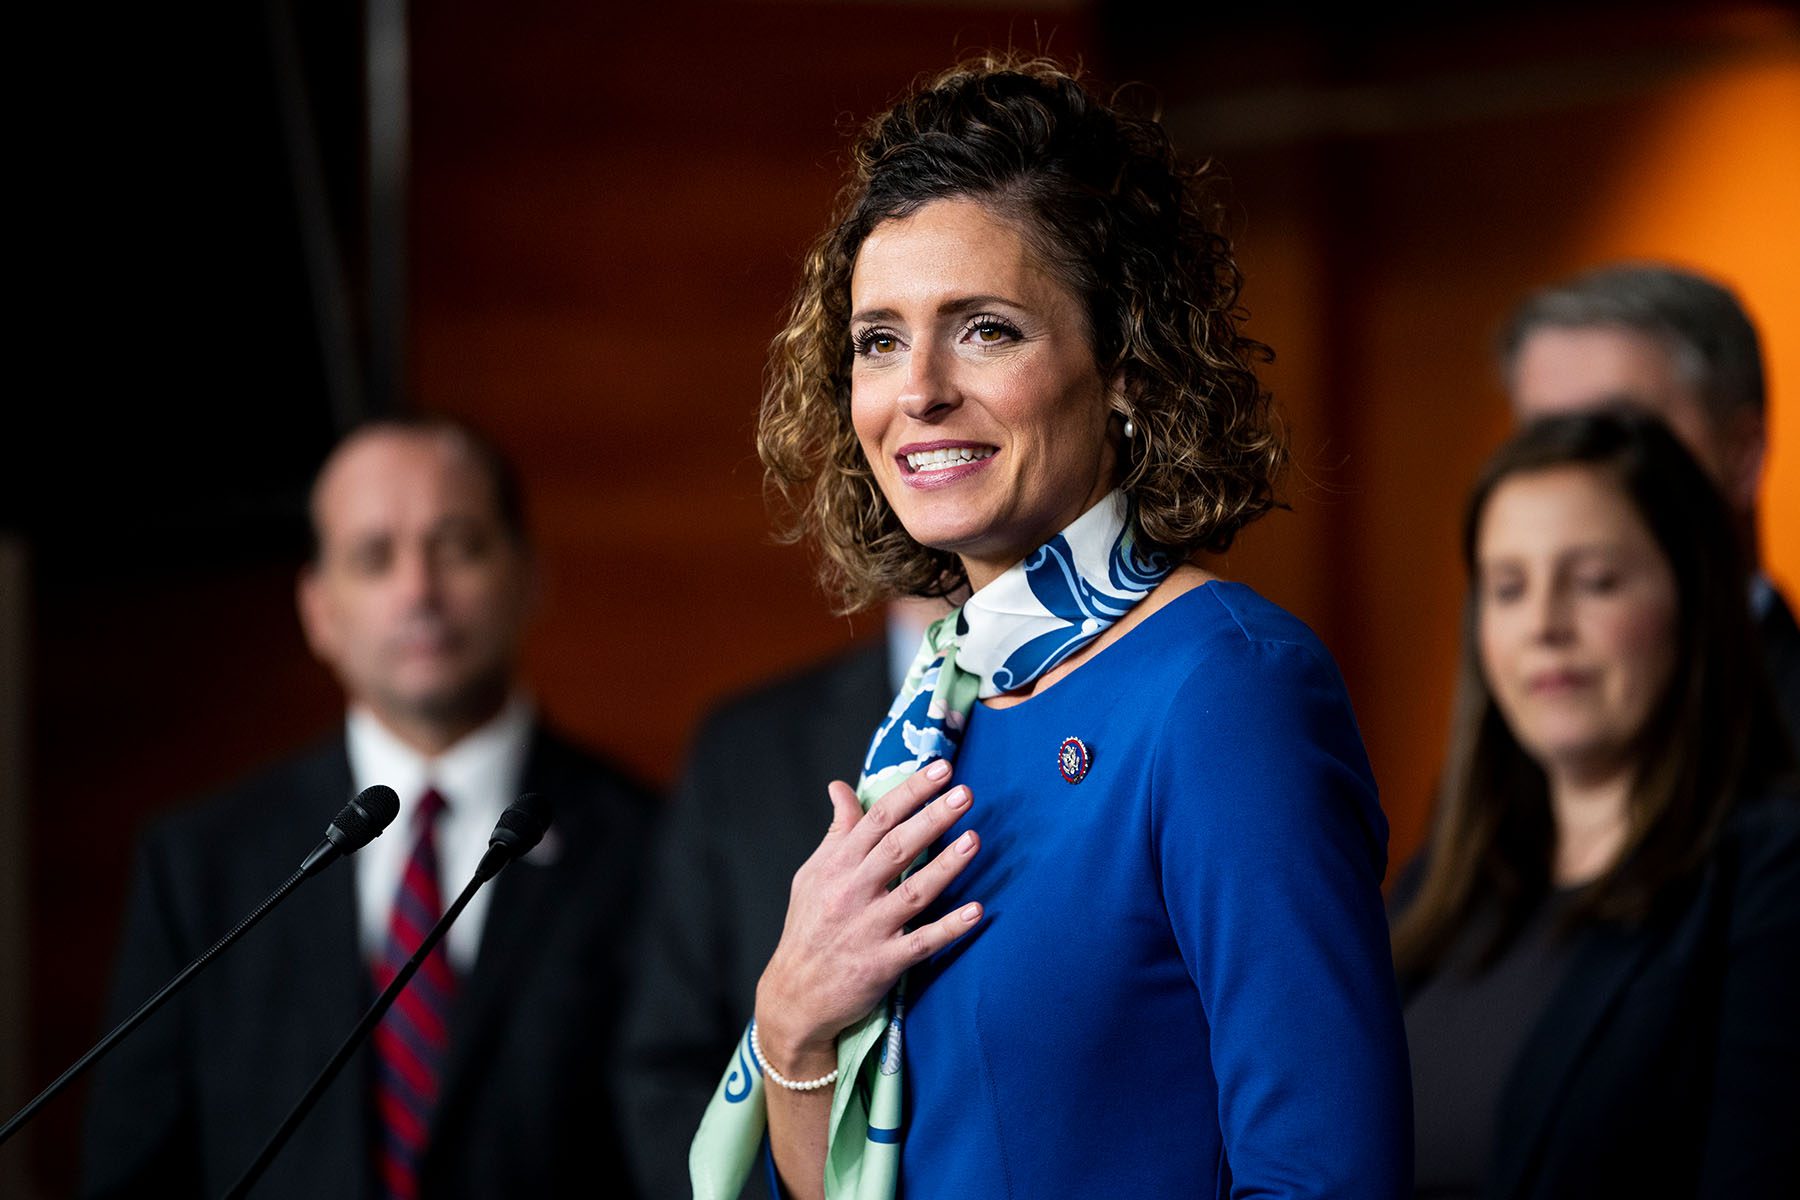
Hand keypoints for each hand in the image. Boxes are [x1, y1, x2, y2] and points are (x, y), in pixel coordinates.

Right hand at [754, 759, 982, 1074]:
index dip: (910, 792)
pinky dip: (949, 928)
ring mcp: (868, 929)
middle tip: (965, 793)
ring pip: (913, 892)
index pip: (877, 819)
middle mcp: (851, 893)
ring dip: (945, 866)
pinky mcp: (882, 964)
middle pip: (897, 848)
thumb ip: (837, 832)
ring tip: (974, 840)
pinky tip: (977, 911)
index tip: (941, 769)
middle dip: (932, 818)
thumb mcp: (812, 875)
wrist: (793, 997)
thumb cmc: (808, 928)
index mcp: (836, 866)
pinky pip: (921, 943)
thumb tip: (840, 787)